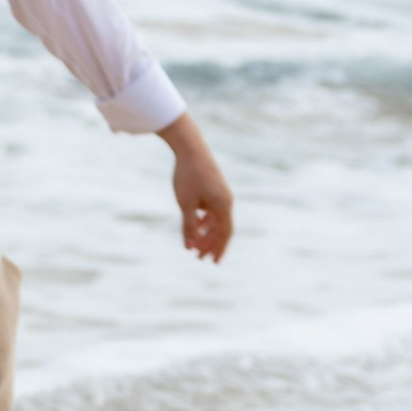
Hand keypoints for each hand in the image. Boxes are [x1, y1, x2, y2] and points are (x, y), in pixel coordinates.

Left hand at [161, 117, 233, 263]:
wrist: (190, 147)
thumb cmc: (187, 176)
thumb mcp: (186, 204)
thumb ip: (189, 226)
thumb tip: (189, 246)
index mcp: (223, 205)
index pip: (225, 234)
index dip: (220, 249)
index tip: (213, 262)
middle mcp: (226, 200)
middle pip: (221, 228)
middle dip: (210, 244)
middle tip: (199, 257)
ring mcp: (220, 193)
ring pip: (215, 219)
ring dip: (206, 233)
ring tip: (195, 244)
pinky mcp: (213, 188)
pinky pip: (212, 210)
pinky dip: (204, 220)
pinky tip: (195, 225)